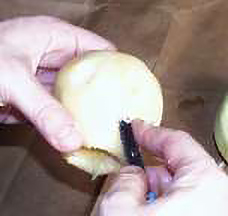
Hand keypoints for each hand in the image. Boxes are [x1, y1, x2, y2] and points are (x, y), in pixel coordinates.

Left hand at [0, 16, 114, 151]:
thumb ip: (44, 111)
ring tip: (107, 127)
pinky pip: (60, 108)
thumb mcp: (12, 80)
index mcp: (57, 38)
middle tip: (122, 115)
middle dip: (106, 94)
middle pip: (91, 75)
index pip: (101, 50)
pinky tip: (80, 132)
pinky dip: (69, 120)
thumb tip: (74, 141)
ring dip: (87, 111)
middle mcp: (56, 57)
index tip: (133, 91)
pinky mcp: (38, 97)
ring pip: (76, 94)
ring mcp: (47, 79)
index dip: (119, 68)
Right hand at [99, 120, 227, 215]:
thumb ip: (124, 180)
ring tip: (135, 200)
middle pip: (177, 167)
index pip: (176, 142)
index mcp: (205, 185)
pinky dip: (161, 204)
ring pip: (177, 189)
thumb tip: (131, 174)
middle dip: (149, 168)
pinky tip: (145, 212)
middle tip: (129, 171)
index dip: (151, 132)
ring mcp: (211, 209)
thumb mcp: (120, 209)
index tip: (137, 127)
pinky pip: (181, 204)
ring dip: (153, 190)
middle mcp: (216, 198)